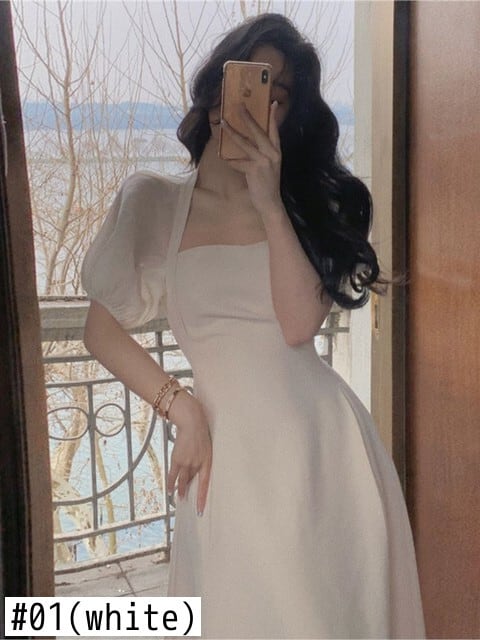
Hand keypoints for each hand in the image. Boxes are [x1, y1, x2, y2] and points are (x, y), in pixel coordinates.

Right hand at [166, 390, 211, 514]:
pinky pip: (173, 475)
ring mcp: (187, 462)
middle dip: (190, 492)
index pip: (205, 484)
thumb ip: (201, 458)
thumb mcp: (206, 446)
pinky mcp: (177, 459)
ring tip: (180, 498)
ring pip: (182, 480)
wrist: (192, 421)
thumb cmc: (200, 432)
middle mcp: (198, 464)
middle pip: (192, 481)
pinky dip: (171, 483)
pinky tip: (170, 490)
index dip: (202, 498)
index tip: (200, 510)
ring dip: (180, 490)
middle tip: (188, 502)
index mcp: (208, 461)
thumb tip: (194, 470)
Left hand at [220, 101, 283, 217]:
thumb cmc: (267, 184)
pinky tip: (222, 157)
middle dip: (248, 118)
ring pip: (245, 143)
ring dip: (232, 133)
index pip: (275, 130)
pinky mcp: (254, 170)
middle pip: (258, 131)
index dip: (273, 117)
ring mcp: (263, 162)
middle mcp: (272, 154)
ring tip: (224, 123)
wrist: (270, 202)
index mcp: (276, 152)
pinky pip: (237, 162)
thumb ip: (263, 153)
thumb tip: (250, 142)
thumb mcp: (269, 166)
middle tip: (239, 106)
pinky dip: (229, 161)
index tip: (272, 103)